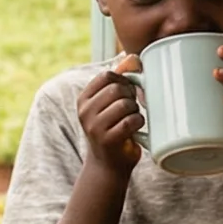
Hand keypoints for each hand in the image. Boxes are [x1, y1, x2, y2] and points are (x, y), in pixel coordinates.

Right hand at [78, 54, 143, 174]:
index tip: (126, 94)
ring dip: (136, 111)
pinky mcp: (107, 140)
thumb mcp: (109, 104)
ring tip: (131, 120)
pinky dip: (138, 123)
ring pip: (126, 104)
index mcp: (84, 99)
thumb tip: (132, 58)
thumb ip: (118, 80)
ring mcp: (94, 126)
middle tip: (131, 109)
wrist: (108, 165)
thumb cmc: (113, 129)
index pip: (107, 75)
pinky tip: (135, 129)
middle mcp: (85, 111)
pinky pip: (131, 121)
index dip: (124, 81)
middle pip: (118, 88)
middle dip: (131, 97)